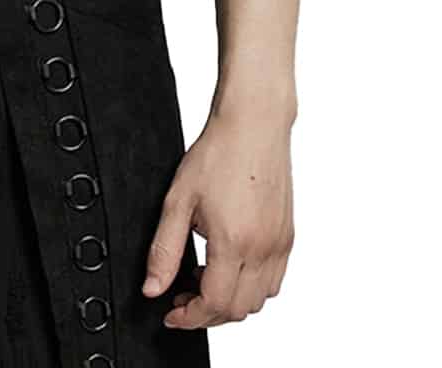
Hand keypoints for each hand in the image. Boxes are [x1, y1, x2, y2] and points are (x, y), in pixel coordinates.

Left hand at [141, 104, 294, 328]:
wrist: (253, 124)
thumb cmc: (218, 154)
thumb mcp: (178, 201)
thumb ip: (164, 250)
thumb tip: (153, 288)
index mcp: (234, 243)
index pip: (214, 304)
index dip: (189, 317)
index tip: (171, 312)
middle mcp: (263, 249)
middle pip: (238, 310)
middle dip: (207, 313)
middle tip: (182, 294)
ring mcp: (280, 244)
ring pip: (259, 300)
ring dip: (231, 301)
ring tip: (204, 277)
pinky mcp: (288, 236)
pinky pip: (274, 280)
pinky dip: (252, 287)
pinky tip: (230, 264)